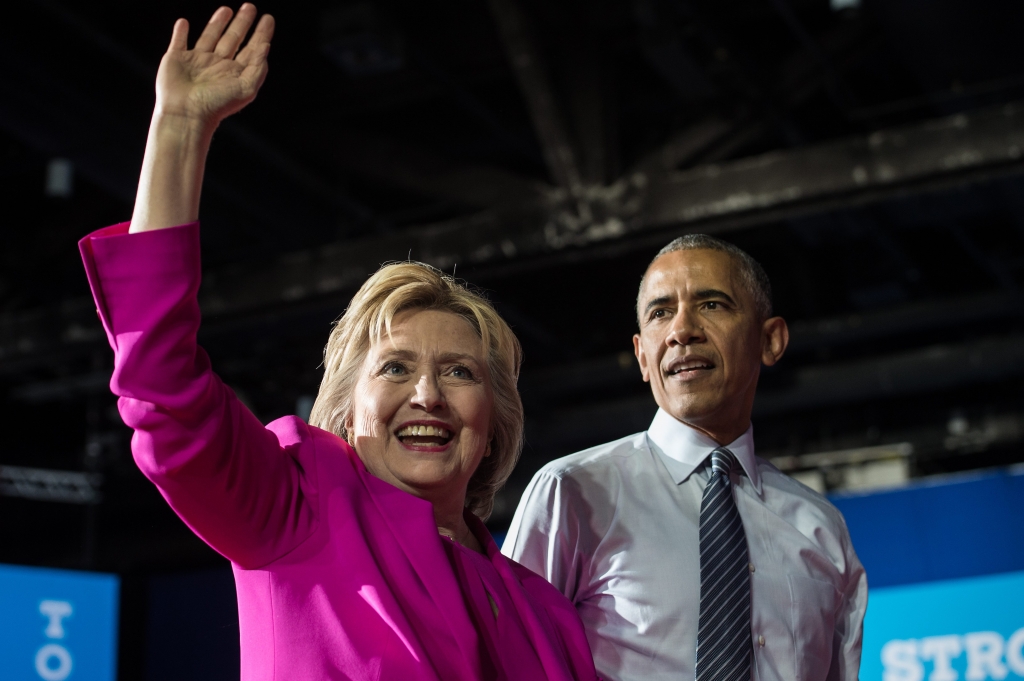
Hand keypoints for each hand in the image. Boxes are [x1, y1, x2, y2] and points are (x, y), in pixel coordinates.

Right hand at [155, 4, 274, 126]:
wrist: (186, 113)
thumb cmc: (217, 105)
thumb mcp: (245, 89)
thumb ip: (257, 68)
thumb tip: (265, 45)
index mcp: (234, 72)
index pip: (251, 48)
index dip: (261, 33)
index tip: (268, 19)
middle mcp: (217, 65)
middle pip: (233, 38)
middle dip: (242, 23)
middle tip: (249, 7)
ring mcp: (196, 61)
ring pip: (210, 36)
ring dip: (217, 23)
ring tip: (227, 9)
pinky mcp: (176, 59)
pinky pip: (179, 41)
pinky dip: (180, 32)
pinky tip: (184, 23)